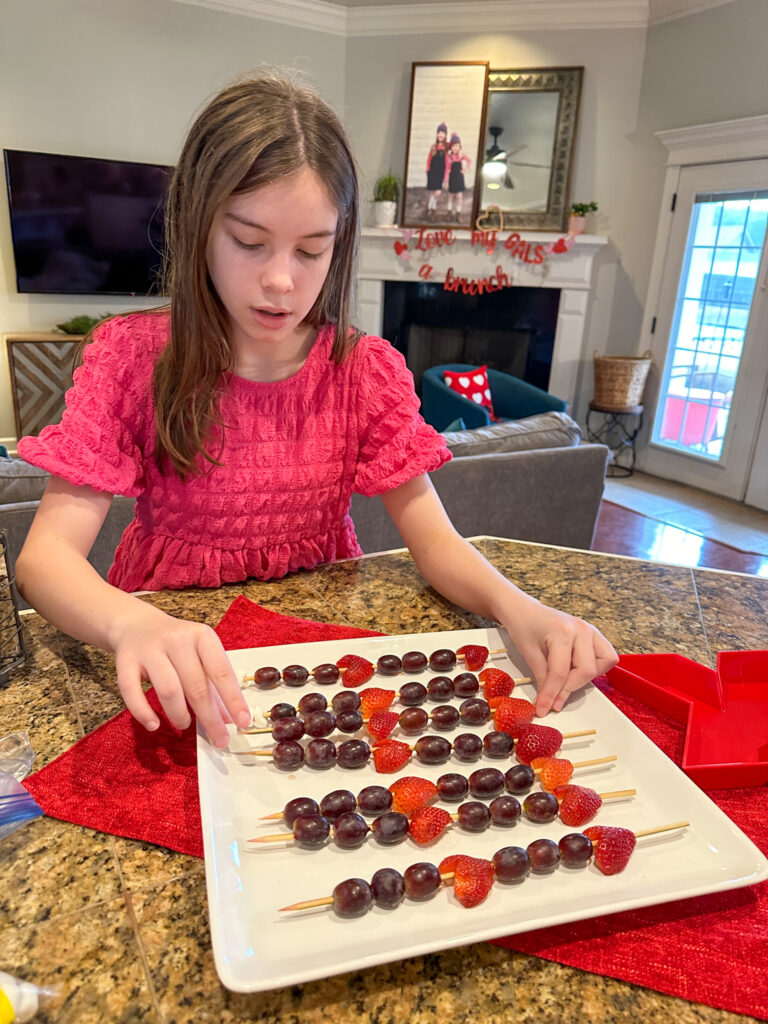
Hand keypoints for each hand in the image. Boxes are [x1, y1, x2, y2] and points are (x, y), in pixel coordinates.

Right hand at [111, 605, 250, 747]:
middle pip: (196, 685)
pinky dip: (143, 712)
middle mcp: (177, 640)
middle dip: (209, 717)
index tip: (242, 722)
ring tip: (185, 724)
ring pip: (168, 689)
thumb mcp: (200, 655)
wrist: (137, 625)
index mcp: (201, 636)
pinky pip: (132, 691)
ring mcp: (150, 650)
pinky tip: (154, 725)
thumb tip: (230, 718)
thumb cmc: (176, 645)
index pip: (221, 671)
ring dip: (179, 714)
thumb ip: (214, 684)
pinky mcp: (125, 661)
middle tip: (219, 739)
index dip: (233, 699)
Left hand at [501, 597, 617, 716]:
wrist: (526, 611)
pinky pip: (606, 656)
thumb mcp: (529, 654)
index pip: (561, 672)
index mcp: (562, 631)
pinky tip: (578, 670)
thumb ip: (543, 678)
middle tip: (553, 700)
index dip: (552, 695)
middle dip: (569, 689)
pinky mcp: (595, 634)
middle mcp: (581, 629)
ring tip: (566, 680)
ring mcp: (591, 630)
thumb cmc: (525, 627)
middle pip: (585, 670)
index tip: (544, 709)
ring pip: (603, 663)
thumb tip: (549, 703)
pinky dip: (596, 668)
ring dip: (585, 677)